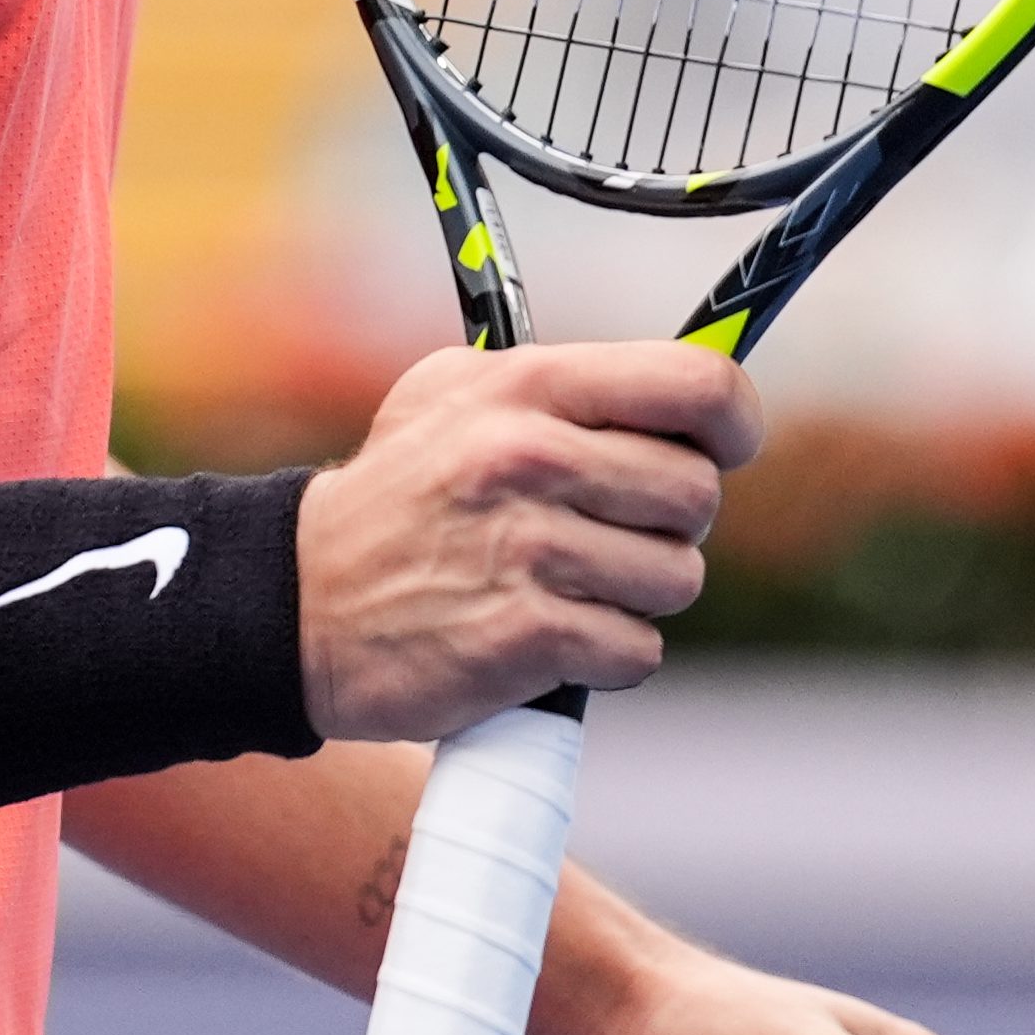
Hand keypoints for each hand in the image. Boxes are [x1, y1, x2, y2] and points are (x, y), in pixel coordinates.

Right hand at [295, 341, 761, 738]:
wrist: (300, 600)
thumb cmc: (400, 490)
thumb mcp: (456, 393)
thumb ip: (565, 381)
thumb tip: (687, 387)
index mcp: (527, 387)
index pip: (694, 384)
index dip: (734, 418)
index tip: (726, 445)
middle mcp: (531, 459)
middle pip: (696, 494)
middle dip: (670, 521)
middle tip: (612, 527)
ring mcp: (529, 550)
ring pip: (676, 578)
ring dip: (638, 593)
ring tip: (571, 581)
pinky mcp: (526, 638)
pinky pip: (637, 650)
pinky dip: (608, 653)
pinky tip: (553, 633)